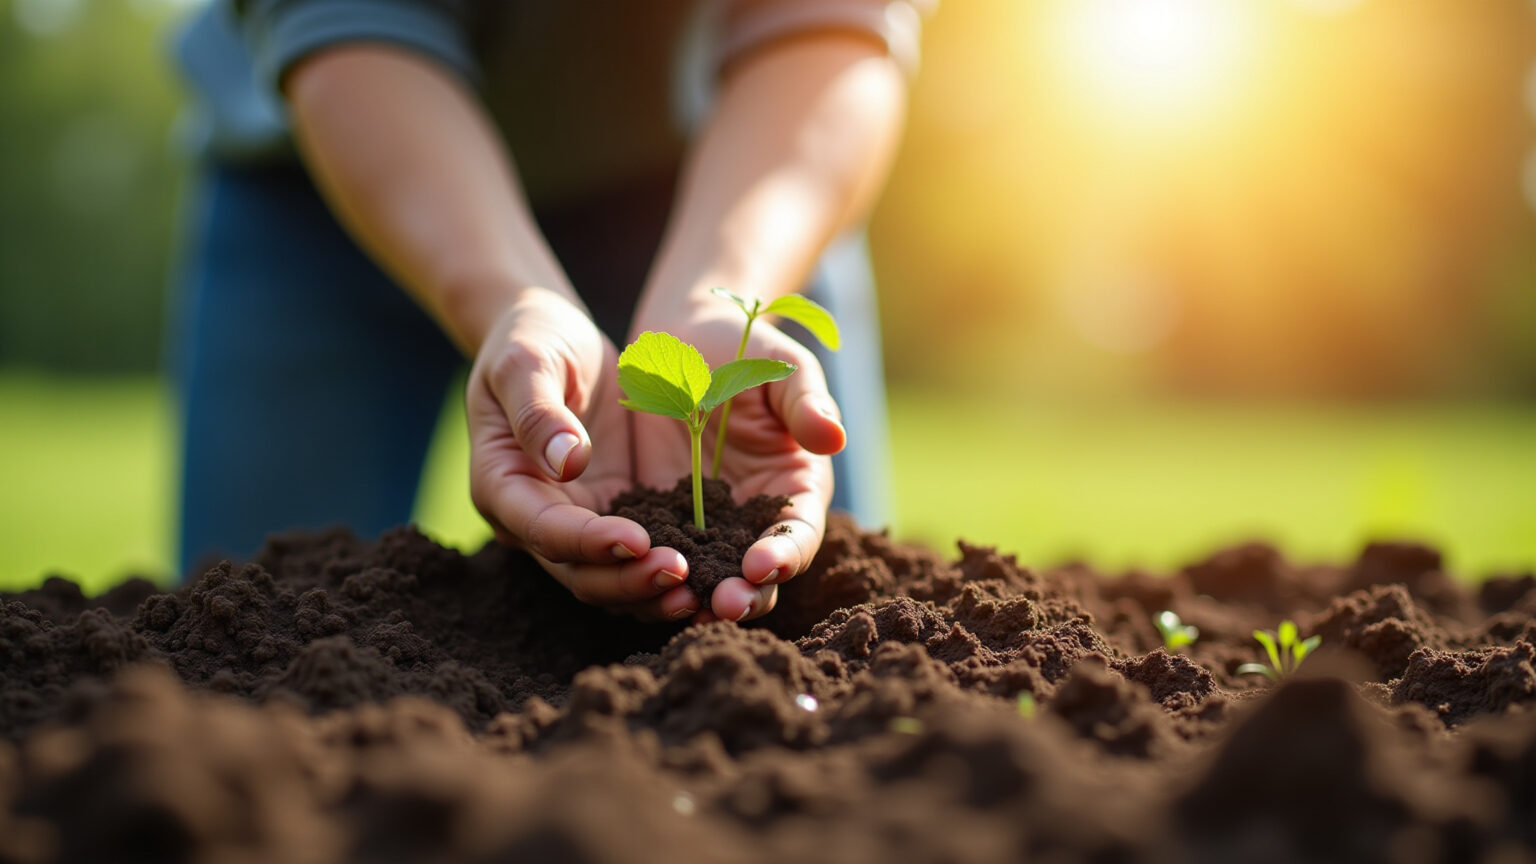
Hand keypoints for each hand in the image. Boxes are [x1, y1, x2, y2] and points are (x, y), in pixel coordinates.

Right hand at [466, 289, 699, 620]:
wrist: (552, 333)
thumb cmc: (530, 339)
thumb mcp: (525, 361)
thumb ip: (539, 412)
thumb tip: (567, 464)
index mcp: (501, 485)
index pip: (544, 529)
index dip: (588, 542)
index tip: (636, 539)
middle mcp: (535, 517)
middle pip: (579, 571)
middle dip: (628, 578)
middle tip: (681, 574)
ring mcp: (576, 520)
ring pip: (611, 576)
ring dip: (652, 590)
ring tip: (702, 590)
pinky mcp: (614, 512)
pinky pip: (640, 554)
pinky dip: (669, 568)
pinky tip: (713, 572)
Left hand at [628, 302, 845, 622]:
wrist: (681, 340)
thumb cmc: (742, 349)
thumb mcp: (778, 367)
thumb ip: (805, 402)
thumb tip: (835, 437)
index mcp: (795, 487)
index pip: (798, 532)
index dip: (786, 552)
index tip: (763, 564)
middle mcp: (753, 518)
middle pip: (757, 572)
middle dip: (744, 593)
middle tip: (723, 605)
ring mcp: (705, 524)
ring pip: (706, 575)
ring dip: (696, 597)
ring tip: (681, 608)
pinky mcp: (658, 518)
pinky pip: (655, 554)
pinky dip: (647, 574)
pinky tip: (632, 582)